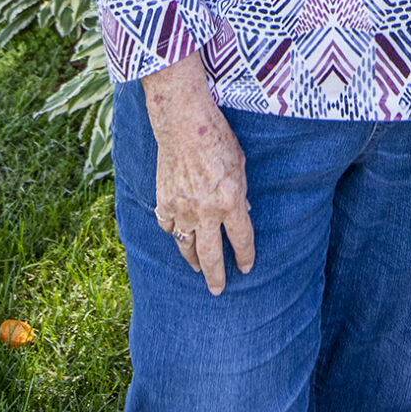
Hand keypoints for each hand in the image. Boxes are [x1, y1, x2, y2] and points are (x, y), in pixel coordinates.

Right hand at [140, 55, 254, 293]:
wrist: (183, 121)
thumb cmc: (217, 137)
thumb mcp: (241, 165)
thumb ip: (241, 195)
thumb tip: (241, 215)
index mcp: (231, 202)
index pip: (242, 241)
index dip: (246, 258)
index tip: (246, 268)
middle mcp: (206, 211)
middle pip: (212, 256)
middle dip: (217, 277)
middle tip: (217, 290)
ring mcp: (182, 208)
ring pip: (186, 246)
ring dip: (192, 260)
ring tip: (197, 268)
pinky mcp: (164, 200)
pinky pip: (167, 225)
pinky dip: (172, 231)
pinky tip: (176, 233)